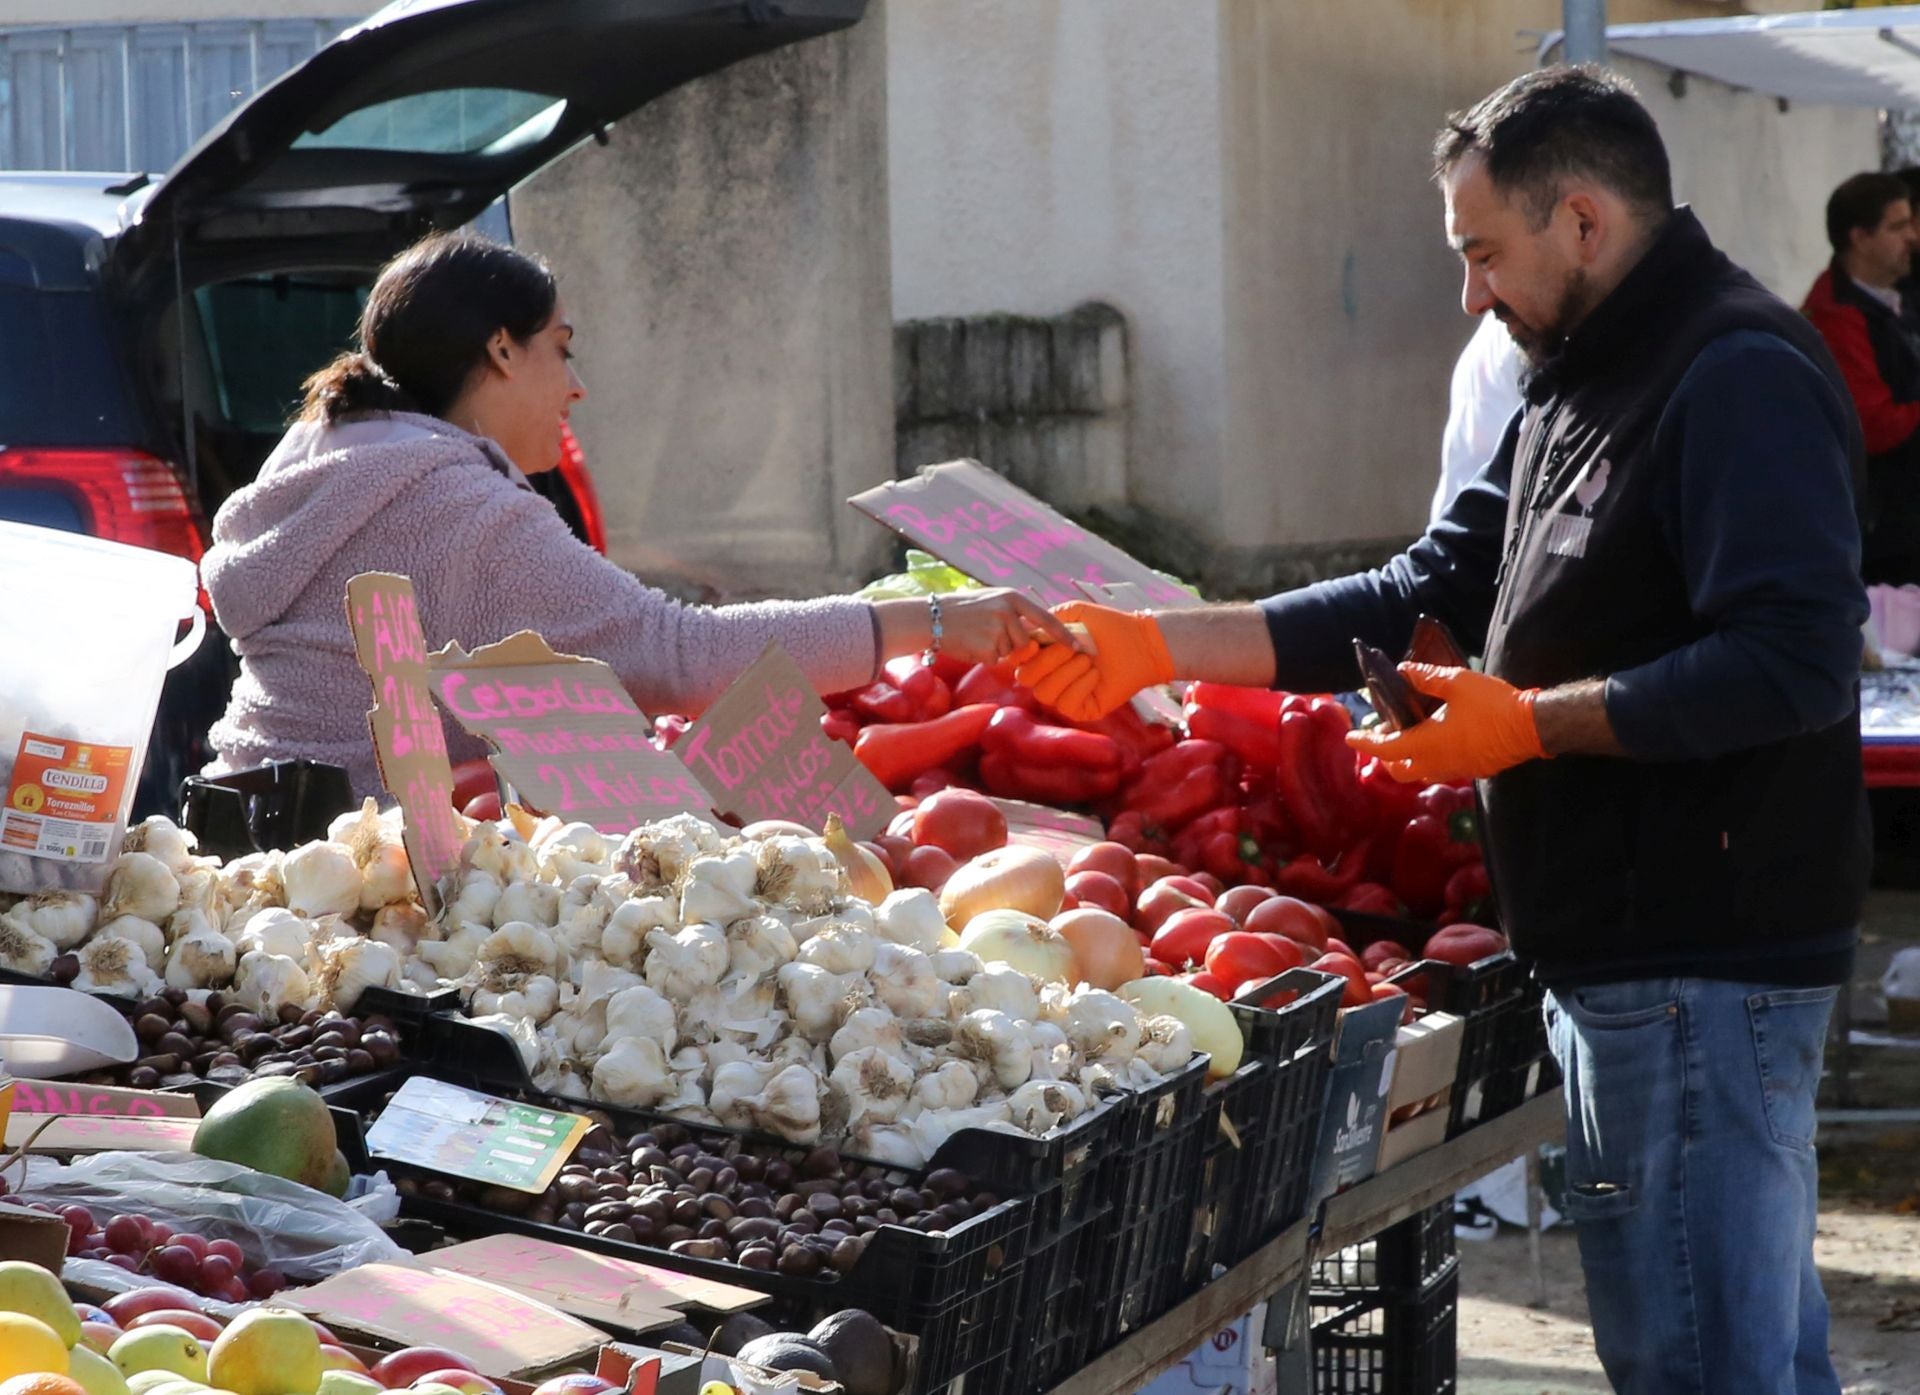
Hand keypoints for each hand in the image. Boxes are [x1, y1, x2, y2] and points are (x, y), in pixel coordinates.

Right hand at [873, 589, 1074, 667]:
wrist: (929, 617)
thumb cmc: (960, 610)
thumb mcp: (991, 601)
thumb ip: (1014, 614)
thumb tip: (1038, 634)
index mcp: (1011, 598)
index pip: (1046, 618)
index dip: (1063, 635)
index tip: (1079, 647)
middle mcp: (1007, 612)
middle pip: (1026, 642)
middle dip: (1012, 644)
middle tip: (986, 633)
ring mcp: (997, 630)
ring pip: (1010, 652)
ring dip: (996, 650)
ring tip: (976, 636)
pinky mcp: (987, 648)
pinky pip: (994, 660)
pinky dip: (984, 657)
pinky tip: (969, 644)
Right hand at [1013, 602, 1174, 720]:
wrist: (1139, 642)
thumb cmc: (1107, 626)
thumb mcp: (1073, 613)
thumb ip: (1046, 619)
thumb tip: (1021, 629)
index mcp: (1043, 655)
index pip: (1019, 660)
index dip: (1021, 653)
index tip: (1033, 642)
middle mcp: (1049, 677)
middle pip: (1025, 679)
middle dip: (1047, 661)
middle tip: (1073, 648)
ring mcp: (1064, 695)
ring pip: (1044, 694)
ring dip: (1065, 673)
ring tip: (1088, 659)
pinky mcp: (1081, 710)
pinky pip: (1066, 705)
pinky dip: (1079, 686)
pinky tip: (1095, 674)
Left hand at [1345, 663, 1547, 782]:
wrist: (1531, 726)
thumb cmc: (1493, 704)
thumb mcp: (1457, 683)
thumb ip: (1427, 677)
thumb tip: (1405, 670)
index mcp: (1428, 743)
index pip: (1385, 748)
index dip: (1365, 743)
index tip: (1350, 738)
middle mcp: (1437, 763)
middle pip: (1399, 769)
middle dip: (1386, 755)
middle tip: (1385, 733)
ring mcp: (1455, 770)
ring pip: (1420, 772)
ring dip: (1407, 757)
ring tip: (1409, 732)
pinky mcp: (1471, 771)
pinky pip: (1440, 769)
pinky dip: (1429, 758)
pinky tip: (1437, 738)